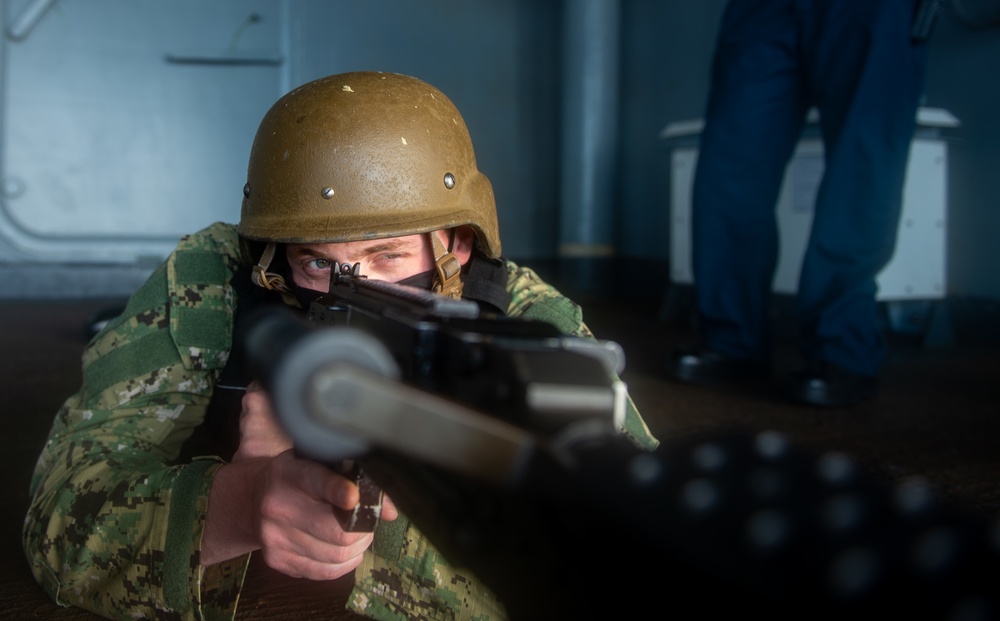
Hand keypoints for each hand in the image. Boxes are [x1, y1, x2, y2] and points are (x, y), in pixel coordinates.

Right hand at [202, 380, 398, 573]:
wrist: (252, 500)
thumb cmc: (297, 479)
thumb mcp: (317, 464)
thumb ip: (354, 478)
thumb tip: (389, 510)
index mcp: (288, 473)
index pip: (315, 481)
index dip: (337, 490)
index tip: (354, 497)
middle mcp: (277, 506)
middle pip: (336, 530)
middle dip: (363, 529)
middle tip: (369, 523)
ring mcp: (274, 536)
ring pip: (336, 554)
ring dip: (358, 547)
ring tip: (359, 535)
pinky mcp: (277, 560)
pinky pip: (324, 571)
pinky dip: (345, 563)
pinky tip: (348, 551)